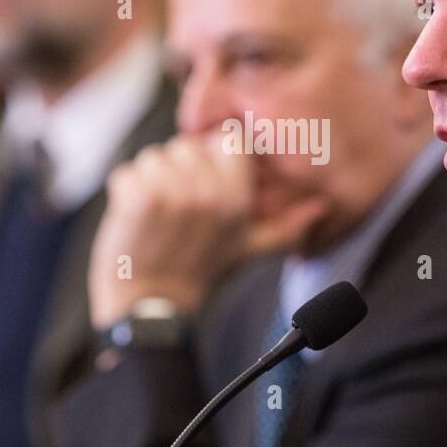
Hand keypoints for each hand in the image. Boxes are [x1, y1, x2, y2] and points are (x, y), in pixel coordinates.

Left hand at [88, 132, 327, 326]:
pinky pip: (127, 172)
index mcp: (238, 200)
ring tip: (158, 216)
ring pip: (154, 157)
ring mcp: (170, 194)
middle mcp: (208, 193)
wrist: (153, 307)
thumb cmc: (201, 274)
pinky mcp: (136, 199)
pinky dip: (125, 193)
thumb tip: (321, 209)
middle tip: (179, 209)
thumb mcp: (250, 249)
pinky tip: (136, 219)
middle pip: (187, 145)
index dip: (213, 156)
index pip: (228, 139)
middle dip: (179, 172)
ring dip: (150, 182)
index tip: (206, 182)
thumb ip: (288, 227)